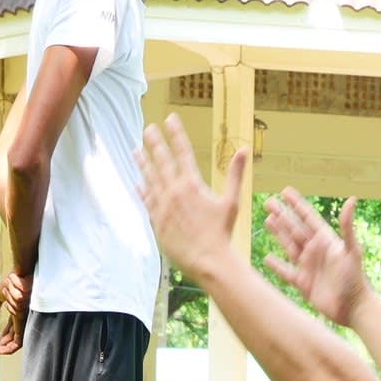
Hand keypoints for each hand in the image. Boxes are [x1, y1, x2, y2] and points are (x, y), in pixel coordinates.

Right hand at [0, 270, 31, 355]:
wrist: (18, 275)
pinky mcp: (23, 322)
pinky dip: (10, 347)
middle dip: (4, 345)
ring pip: (18, 341)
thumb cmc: (13, 281)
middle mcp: (22, 318)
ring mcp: (23, 320)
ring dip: (6, 349)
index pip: (11, 329)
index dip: (4, 337)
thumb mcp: (0, 294)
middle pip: (14, 336)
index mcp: (17, 312)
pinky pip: (19, 340)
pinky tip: (0, 349)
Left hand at [137, 115, 247, 279]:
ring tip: (136, 150)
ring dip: (143, 163)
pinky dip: (142, 190)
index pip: (182, 151)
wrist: (208, 261)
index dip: (176, 133)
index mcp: (192, 184)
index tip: (170, 119)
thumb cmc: (223, 232)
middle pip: (161, 161)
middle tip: (148, 128)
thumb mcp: (232, 201)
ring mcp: (162, 207)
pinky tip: (138, 183)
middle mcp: (174, 192)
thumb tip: (244, 149)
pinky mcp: (156, 222)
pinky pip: (147, 202)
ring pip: (149, 179)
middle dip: (155, 142)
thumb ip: (236, 174)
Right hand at [262, 191, 367, 326]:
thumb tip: (352, 199)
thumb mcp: (352, 250)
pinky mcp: (303, 283)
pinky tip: (267, 258)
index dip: (296, 204)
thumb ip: (348, 226)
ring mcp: (308, 267)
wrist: (353, 308)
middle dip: (282, 215)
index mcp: (326, 240)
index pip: (308, 217)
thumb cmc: (355, 279)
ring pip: (289, 245)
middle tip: (267, 202)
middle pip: (294, 228)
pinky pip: (286, 271)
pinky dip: (276, 265)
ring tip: (267, 220)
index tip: (285, 190)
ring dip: (278, 233)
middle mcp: (315, 251)